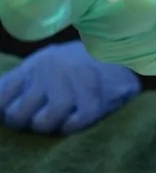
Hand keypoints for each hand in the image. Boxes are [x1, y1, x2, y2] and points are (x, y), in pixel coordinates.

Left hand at [0, 41, 140, 133]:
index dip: (5, 108)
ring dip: (48, 125)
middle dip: (25, 120)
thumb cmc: (75, 64)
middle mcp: (51, 69)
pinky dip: (72, 125)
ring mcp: (74, 83)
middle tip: (39, 114)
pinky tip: (76, 117)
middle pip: (18, 114)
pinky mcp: (95, 97)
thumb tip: (0, 105)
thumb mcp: (44, 63)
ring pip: (44, 122)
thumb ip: (20, 81)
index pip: (1, 96)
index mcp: (36, 64)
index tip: (18, 107)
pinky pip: (73, 124)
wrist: (121, 52)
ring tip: (57, 118)